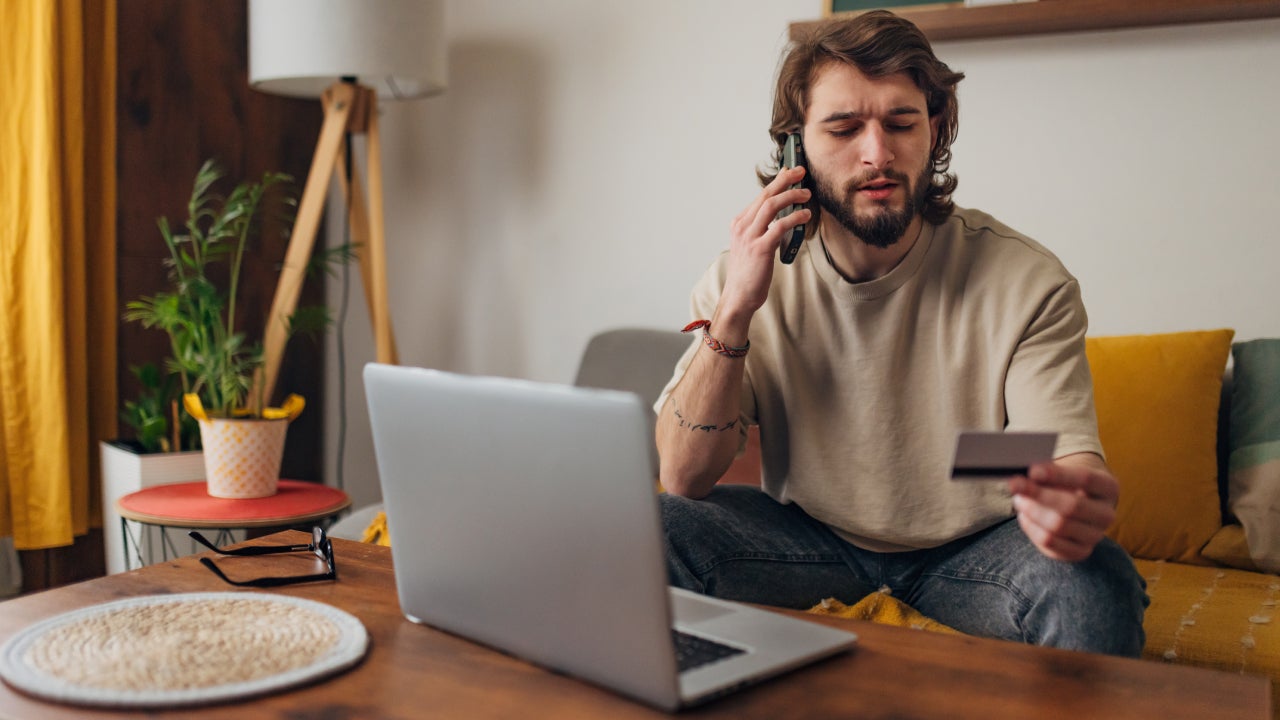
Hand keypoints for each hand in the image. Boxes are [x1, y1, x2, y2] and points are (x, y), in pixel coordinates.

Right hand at [717, 166, 810, 328]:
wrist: (739, 296)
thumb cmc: (748, 273)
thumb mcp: (750, 246)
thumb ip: (761, 230)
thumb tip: (781, 216)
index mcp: (739, 224)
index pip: (760, 197)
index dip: (777, 182)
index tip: (790, 172)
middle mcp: (742, 227)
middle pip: (765, 195)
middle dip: (784, 180)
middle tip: (801, 171)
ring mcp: (750, 237)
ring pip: (771, 206)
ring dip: (791, 196)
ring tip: (806, 193)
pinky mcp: (760, 249)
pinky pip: (779, 226)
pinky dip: (794, 218)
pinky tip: (805, 215)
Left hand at [1008, 454, 1117, 562]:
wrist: (1081, 504)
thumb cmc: (1067, 483)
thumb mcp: (1063, 472)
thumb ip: (1046, 473)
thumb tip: (1022, 477)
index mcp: (1108, 487)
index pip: (1086, 479)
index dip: (1057, 475)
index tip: (1032, 470)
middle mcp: (1107, 514)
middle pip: (1071, 506)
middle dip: (1038, 495)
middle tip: (1015, 485)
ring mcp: (1095, 536)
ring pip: (1058, 527)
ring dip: (1032, 512)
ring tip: (1019, 499)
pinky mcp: (1080, 552)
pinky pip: (1050, 543)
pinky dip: (1031, 528)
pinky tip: (1024, 516)